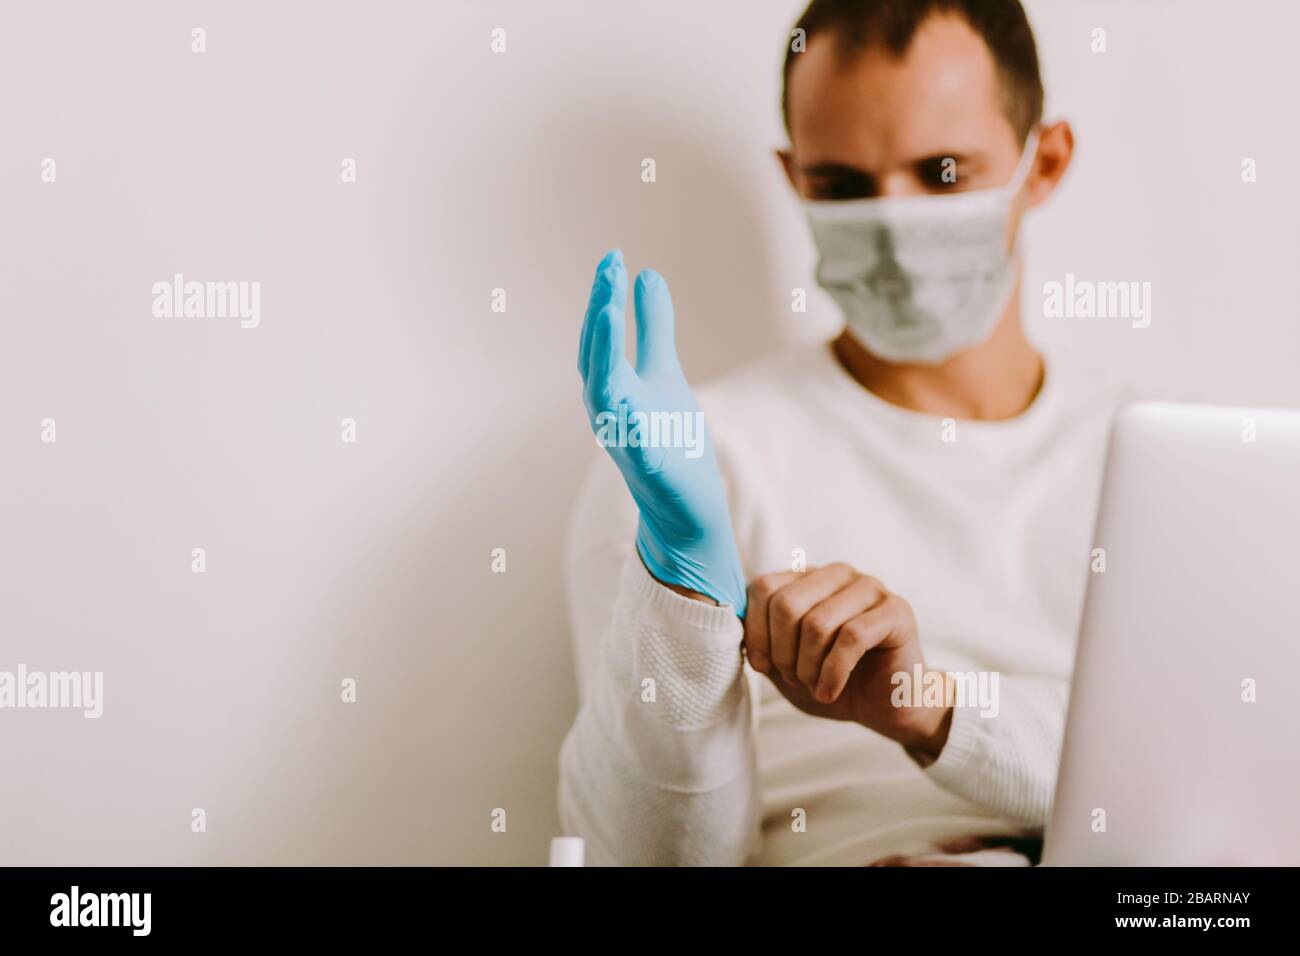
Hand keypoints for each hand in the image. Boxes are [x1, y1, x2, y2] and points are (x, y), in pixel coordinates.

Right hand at [578, 249, 746, 614]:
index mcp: (612, 384)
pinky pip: (634, 442)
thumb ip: (652, 326)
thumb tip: (646, 274)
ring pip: (604, 394)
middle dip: (600, 313)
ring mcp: (625, 439)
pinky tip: (631, 395)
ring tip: (606, 313)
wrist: (683, 506)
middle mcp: (609, 409)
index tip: (615, 257)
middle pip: (595, 356)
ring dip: (602, 353)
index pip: (601, 336)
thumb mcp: (663, 372)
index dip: (604, 297)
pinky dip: (628, 419)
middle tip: (609, 271)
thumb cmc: (669, 438)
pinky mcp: (648, 468)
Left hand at [743, 563, 951, 758]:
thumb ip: (760, 640)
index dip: (756, 632)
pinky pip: (852, 637)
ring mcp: (869, 587)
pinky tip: (831, 691)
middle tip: (794, 680)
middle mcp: (837, 574)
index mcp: (807, 578)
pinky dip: (833, 672)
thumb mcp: (785, 663)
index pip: (763, 587)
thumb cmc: (833, 681)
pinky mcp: (896, 610)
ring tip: (814, 688)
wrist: (889, 705)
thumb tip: (731, 624)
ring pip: (817, 622)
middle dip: (782, 652)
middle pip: (786, 603)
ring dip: (808, 667)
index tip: (764, 667)